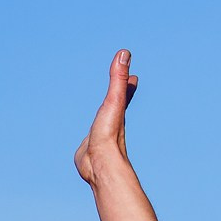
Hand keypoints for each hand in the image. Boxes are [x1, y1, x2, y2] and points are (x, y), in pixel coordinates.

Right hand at [75, 50, 138, 188]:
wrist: (101, 166)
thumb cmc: (109, 134)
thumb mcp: (114, 101)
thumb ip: (118, 79)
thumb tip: (125, 53)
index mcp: (117, 114)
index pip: (124, 95)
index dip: (127, 85)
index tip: (133, 78)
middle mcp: (110, 126)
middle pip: (114, 112)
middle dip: (118, 102)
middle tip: (122, 93)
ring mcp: (99, 139)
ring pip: (101, 128)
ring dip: (103, 124)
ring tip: (104, 121)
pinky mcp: (88, 153)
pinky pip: (87, 145)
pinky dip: (88, 144)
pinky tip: (88, 148)